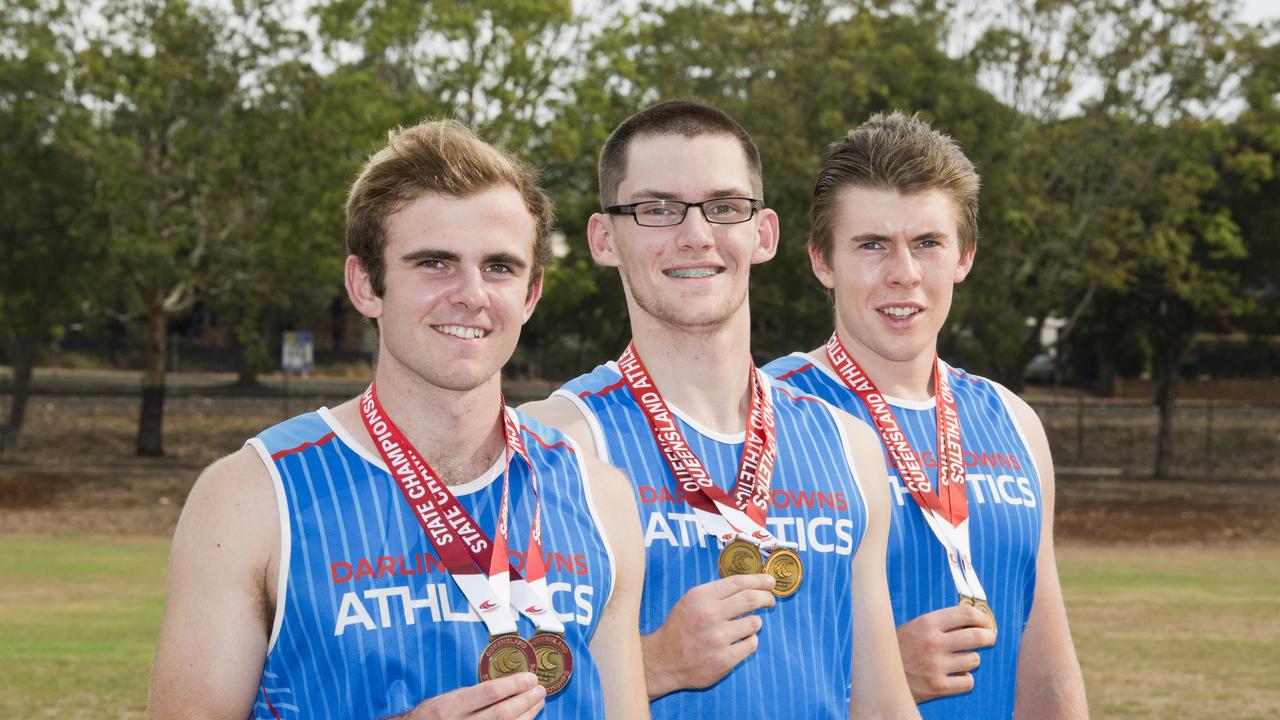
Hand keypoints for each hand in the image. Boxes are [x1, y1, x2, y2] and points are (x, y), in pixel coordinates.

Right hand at [400, 672, 545, 719]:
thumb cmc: (432, 716)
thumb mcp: (445, 699)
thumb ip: (471, 695)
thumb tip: (505, 686)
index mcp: (450, 707)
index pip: (488, 693)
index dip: (513, 685)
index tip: (530, 677)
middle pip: (502, 714)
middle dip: (525, 701)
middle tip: (540, 689)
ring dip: (527, 714)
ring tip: (538, 702)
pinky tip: (526, 718)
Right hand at [642, 573, 775, 698]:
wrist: (664, 660)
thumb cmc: (681, 627)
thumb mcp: (691, 601)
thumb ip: (717, 592)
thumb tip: (750, 583)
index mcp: (701, 597)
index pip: (738, 582)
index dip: (759, 580)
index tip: (770, 582)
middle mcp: (709, 615)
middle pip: (751, 599)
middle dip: (766, 598)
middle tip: (769, 600)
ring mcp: (717, 639)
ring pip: (754, 622)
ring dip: (754, 622)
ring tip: (744, 626)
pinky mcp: (724, 660)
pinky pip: (751, 644)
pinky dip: (749, 641)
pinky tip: (739, 642)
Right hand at [896, 605, 996, 703]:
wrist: (878, 675)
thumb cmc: (898, 649)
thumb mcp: (914, 627)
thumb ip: (939, 624)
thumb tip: (971, 619)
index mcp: (927, 623)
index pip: (966, 614)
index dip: (981, 618)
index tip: (984, 622)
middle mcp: (933, 642)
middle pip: (977, 636)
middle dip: (988, 637)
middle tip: (989, 638)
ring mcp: (936, 665)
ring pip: (974, 660)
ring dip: (971, 660)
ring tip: (960, 660)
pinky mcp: (937, 686)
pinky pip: (968, 682)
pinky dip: (965, 680)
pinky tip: (955, 676)